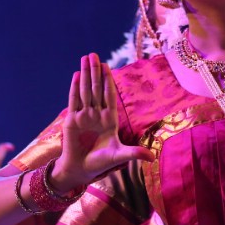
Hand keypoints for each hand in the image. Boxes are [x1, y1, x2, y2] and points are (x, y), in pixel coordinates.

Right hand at [49, 54, 153, 190]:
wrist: (80, 170)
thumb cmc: (100, 163)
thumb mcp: (119, 156)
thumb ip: (134, 153)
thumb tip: (152, 157)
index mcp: (109, 119)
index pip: (109, 95)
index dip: (108, 80)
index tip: (107, 66)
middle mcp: (97, 114)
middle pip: (96, 89)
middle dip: (95, 71)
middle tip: (94, 54)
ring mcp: (84, 116)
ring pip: (85, 91)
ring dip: (85, 74)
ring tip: (85, 58)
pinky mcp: (72, 120)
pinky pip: (74, 100)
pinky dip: (75, 88)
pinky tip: (76, 75)